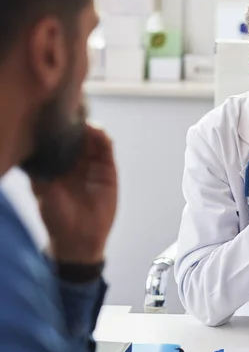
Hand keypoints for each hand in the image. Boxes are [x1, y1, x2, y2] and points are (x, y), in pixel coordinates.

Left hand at [31, 124, 117, 263]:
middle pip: (75, 136)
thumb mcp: (43, 191)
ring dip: (89, 128)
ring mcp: (91, 165)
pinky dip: (104, 138)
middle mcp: (73, 163)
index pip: (56, 141)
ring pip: (92, 140)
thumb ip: (43, 170)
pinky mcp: (108, 170)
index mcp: (55, 166)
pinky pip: (107, 150)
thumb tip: (38, 146)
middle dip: (74, 124)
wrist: (80, 238)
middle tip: (71, 113)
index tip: (53, 116)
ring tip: (85, 123)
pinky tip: (98, 132)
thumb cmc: (56, 217)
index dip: (56, 128)